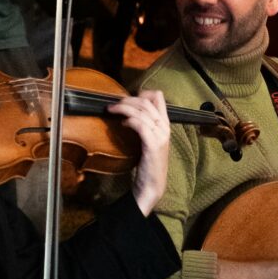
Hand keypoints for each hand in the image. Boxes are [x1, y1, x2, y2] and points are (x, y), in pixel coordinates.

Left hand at [107, 89, 169, 215]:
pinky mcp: (153, 145)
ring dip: (123, 108)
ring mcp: (160, 136)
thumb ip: (143, 126)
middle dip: (126, 100)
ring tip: (112, 111)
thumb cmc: (146, 163)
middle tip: (113, 104)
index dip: (142, 92)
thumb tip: (128, 112)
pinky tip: (122, 124)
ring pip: (142, 112)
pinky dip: (129, 121)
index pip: (158, 97)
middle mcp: (164, 127)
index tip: (128, 97)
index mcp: (165, 124)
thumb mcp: (147, 140)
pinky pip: (140, 125)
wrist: (151, 186)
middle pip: (146, 102)